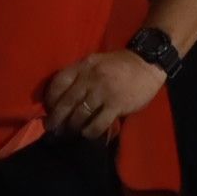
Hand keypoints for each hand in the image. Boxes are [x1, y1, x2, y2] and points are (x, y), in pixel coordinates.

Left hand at [41, 51, 165, 140]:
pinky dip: (90, 131)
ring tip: (69, 133)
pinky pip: (98, 123)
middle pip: (67, 101)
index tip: (49, 109)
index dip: (50, 98)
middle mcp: (91, 78)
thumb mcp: (96, 62)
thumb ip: (81, 75)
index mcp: (84, 66)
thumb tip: (65, 96)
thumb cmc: (120, 64)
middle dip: (57, 118)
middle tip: (52, 129)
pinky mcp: (117, 104)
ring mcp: (103, 91)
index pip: (59, 82)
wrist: (147, 63)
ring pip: (80, 114)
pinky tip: (87, 133)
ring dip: (72, 127)